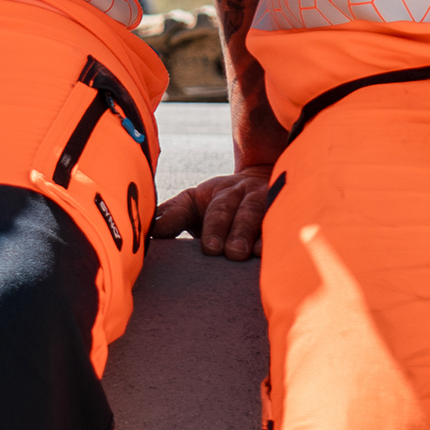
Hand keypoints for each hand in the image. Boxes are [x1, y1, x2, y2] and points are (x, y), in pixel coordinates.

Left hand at [149, 163, 275, 260]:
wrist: (263, 176)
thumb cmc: (221, 203)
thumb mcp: (194, 204)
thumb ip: (172, 216)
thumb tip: (147, 231)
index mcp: (207, 194)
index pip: (186, 205)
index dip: (175, 219)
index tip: (172, 238)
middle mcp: (235, 192)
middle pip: (222, 208)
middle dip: (218, 227)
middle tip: (212, 249)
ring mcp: (261, 198)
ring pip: (253, 211)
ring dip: (245, 231)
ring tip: (242, 253)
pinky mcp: (282, 208)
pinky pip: (280, 219)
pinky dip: (274, 235)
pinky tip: (268, 251)